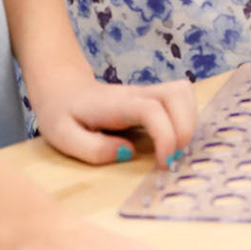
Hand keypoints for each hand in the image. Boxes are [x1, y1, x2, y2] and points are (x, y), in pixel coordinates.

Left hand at [28, 64, 196, 169]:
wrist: (62, 87)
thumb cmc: (61, 112)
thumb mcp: (62, 136)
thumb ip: (92, 148)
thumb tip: (127, 153)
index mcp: (115, 104)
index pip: (152, 110)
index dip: (165, 136)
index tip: (163, 162)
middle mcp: (137, 93)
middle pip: (178, 94)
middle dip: (185, 128)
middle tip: (173, 157)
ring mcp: (147, 92)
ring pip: (184, 92)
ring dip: (189, 121)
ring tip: (175, 148)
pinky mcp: (153, 97)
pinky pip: (181, 98)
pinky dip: (187, 117)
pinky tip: (174, 137)